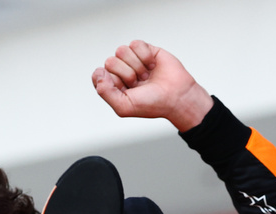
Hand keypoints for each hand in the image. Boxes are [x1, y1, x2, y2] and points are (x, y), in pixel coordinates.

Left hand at [92, 41, 211, 131]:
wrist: (177, 96)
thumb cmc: (153, 104)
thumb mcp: (124, 106)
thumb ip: (104, 92)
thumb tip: (98, 72)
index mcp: (113, 86)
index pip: (99, 75)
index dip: (111, 81)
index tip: (125, 89)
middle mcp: (121, 72)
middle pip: (110, 61)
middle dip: (126, 74)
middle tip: (139, 83)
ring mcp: (132, 60)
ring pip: (121, 50)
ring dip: (136, 65)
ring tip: (146, 75)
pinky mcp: (145, 50)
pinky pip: (135, 44)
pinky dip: (144, 55)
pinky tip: (152, 65)